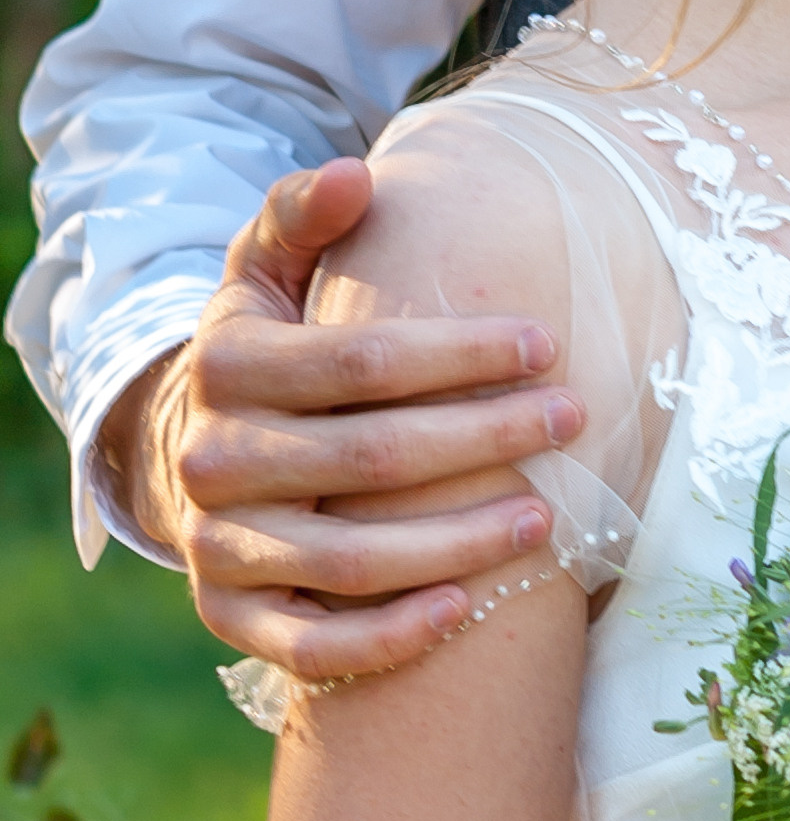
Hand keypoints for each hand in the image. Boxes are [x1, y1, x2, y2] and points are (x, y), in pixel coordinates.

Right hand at [103, 160, 586, 682]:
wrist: (186, 448)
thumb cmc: (267, 348)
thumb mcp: (266, 268)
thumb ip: (305, 215)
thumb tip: (357, 176)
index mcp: (226, 364)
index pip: (360, 361)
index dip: (460, 353)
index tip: (548, 341)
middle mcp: (212, 459)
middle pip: (372, 458)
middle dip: (486, 437)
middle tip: (572, 421)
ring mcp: (217, 544)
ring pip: (352, 558)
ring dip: (459, 542)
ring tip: (545, 518)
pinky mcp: (228, 615)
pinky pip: (312, 644)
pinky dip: (387, 637)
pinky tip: (463, 610)